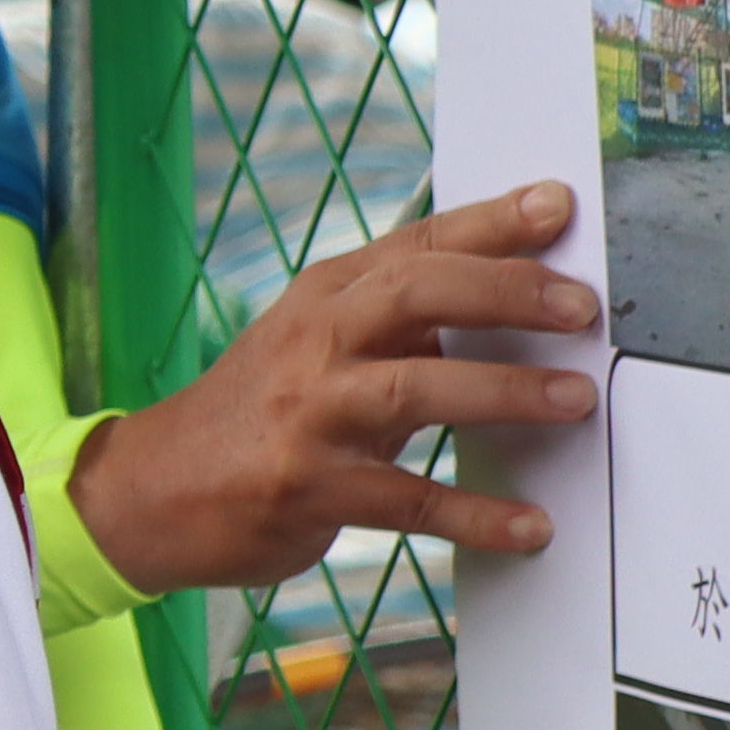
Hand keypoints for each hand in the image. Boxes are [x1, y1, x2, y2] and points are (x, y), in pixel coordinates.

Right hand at [67, 184, 603, 592]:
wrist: (148, 492)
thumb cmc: (251, 417)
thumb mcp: (311, 347)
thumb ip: (393, 326)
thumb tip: (504, 304)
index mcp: (323, 298)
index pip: (416, 244)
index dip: (492, 221)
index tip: (560, 204)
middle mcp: (314, 343)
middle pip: (417, 293)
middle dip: (507, 291)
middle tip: (580, 305)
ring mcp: (308, 414)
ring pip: (416, 387)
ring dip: (504, 391)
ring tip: (574, 399)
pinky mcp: (308, 487)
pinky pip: (409, 501)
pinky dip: (475, 514)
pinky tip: (528, 525)